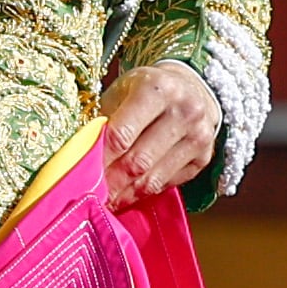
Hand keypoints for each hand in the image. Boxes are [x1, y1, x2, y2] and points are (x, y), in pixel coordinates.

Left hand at [97, 62, 219, 207]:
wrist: (191, 87)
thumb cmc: (147, 89)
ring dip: (126, 194)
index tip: (82, 175)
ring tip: (107, 199)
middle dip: (111, 182)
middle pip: (139, 161)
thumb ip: (105, 122)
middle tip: (92, 194)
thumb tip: (84, 159)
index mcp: (157, 89)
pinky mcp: (204, 157)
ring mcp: (198, 136)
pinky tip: (129, 192)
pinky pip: (168, 183)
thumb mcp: (122, 92)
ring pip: (154, 179)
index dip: (99, 160)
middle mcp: (184, 111)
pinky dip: (145, 191)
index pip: (121, 135)